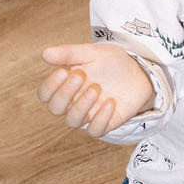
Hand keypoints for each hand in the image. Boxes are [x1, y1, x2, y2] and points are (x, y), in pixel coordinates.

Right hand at [38, 43, 156, 136]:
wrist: (138, 70)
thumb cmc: (110, 61)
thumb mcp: (90, 53)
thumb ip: (68, 53)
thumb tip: (45, 53)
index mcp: (65, 85)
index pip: (45, 94)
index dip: (50, 86)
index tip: (63, 71)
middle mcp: (73, 102)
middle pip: (56, 109)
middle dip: (65, 94)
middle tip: (80, 75)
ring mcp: (89, 114)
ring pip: (73, 121)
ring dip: (81, 106)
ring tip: (96, 88)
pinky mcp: (105, 123)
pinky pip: (95, 130)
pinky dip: (101, 119)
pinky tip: (111, 102)